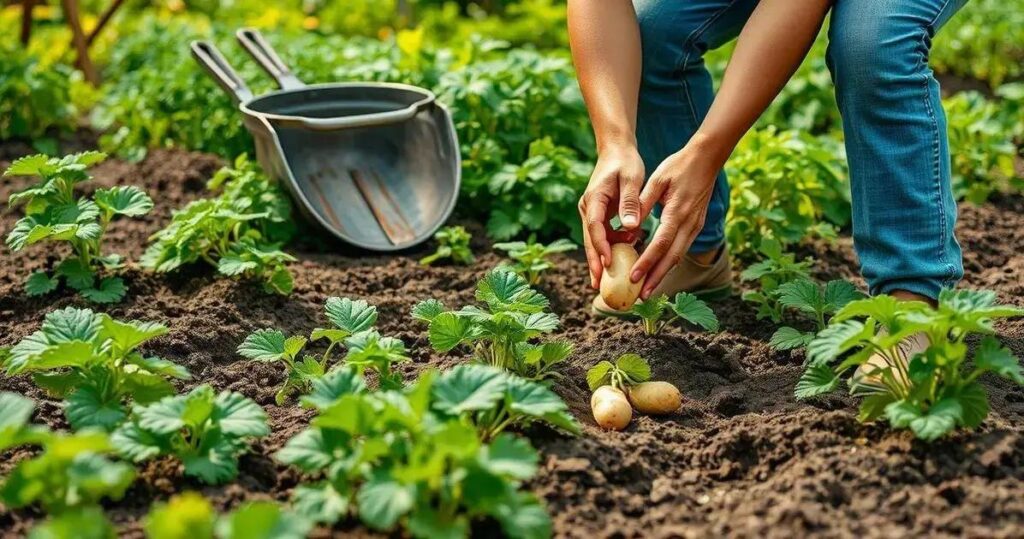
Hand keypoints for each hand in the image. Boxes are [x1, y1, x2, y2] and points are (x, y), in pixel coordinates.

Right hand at [578, 147, 644, 287]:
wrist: (616, 150)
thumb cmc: (625, 163)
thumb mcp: (631, 179)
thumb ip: (630, 202)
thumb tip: (630, 227)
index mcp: (595, 199)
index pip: (595, 227)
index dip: (601, 247)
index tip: (607, 263)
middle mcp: (588, 207)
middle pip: (589, 239)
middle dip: (593, 262)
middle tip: (597, 284)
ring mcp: (591, 211)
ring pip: (593, 239)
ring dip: (601, 257)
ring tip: (607, 278)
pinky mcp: (598, 214)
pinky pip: (602, 234)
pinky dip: (610, 245)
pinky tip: (622, 255)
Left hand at [631, 139, 724, 297]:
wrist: (706, 159)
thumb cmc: (678, 166)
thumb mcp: (657, 180)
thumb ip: (642, 203)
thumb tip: (628, 226)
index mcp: (677, 212)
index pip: (660, 244)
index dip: (647, 262)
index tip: (633, 277)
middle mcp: (689, 224)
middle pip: (671, 258)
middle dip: (656, 278)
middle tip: (640, 296)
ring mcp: (695, 226)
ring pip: (678, 256)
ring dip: (663, 274)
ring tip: (648, 290)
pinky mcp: (696, 226)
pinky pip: (681, 249)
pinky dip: (669, 262)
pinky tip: (658, 271)